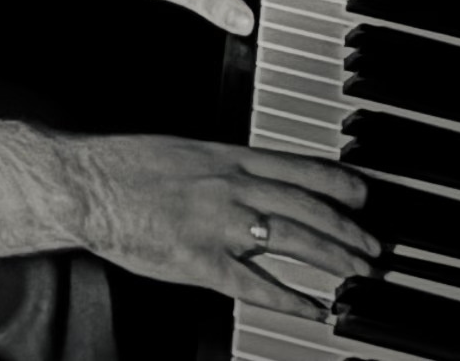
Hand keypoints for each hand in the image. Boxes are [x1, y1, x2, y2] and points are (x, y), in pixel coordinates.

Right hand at [66, 131, 371, 306]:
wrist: (85, 183)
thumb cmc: (125, 165)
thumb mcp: (183, 150)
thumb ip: (224, 164)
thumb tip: (257, 176)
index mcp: (224, 156)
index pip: (297, 167)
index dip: (338, 183)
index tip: (364, 196)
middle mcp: (229, 187)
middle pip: (306, 207)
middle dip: (348, 229)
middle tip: (375, 247)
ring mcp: (217, 225)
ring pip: (292, 241)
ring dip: (333, 259)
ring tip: (359, 274)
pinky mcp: (200, 262)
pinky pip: (256, 285)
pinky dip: (290, 299)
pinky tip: (314, 309)